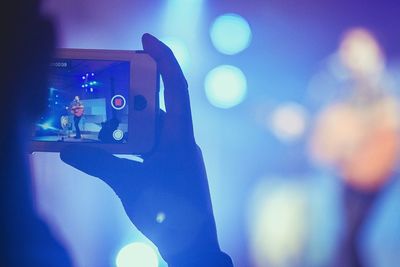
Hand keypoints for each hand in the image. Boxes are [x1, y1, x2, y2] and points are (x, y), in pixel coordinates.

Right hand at [60, 34, 231, 265]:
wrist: (192, 242)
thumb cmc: (169, 213)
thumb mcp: (129, 185)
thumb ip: (99, 165)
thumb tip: (69, 151)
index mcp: (179, 137)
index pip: (176, 86)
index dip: (163, 58)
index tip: (146, 39)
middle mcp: (181, 139)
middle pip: (160, 102)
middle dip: (136, 89)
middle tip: (110, 80)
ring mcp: (178, 152)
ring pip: (154, 125)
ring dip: (132, 118)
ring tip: (105, 113)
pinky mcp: (173, 164)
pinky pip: (153, 142)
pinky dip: (135, 138)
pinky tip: (116, 143)